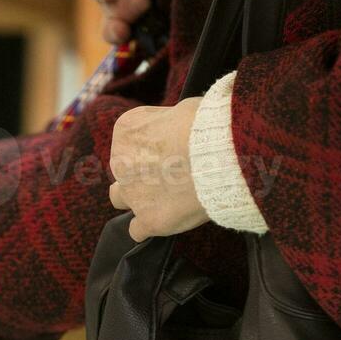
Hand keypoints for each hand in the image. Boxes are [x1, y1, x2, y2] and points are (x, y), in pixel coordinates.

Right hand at [88, 0, 179, 45]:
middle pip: (109, 5)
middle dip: (121, 8)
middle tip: (143, 2)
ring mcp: (135, 16)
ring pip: (116, 29)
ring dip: (117, 32)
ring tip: (124, 33)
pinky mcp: (150, 34)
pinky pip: (138, 43)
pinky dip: (141, 44)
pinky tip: (150, 43)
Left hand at [108, 97, 208, 241]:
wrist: (220, 154)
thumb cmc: (207, 125)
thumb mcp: (182, 109)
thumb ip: (170, 123)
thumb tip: (178, 128)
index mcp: (126, 129)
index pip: (130, 140)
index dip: (152, 145)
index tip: (172, 148)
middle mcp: (120, 161)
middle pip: (124, 168)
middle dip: (143, 170)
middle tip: (173, 172)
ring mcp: (132, 193)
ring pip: (120, 198)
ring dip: (136, 197)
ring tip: (164, 197)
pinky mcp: (149, 219)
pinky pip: (137, 230)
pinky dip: (148, 227)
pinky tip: (165, 220)